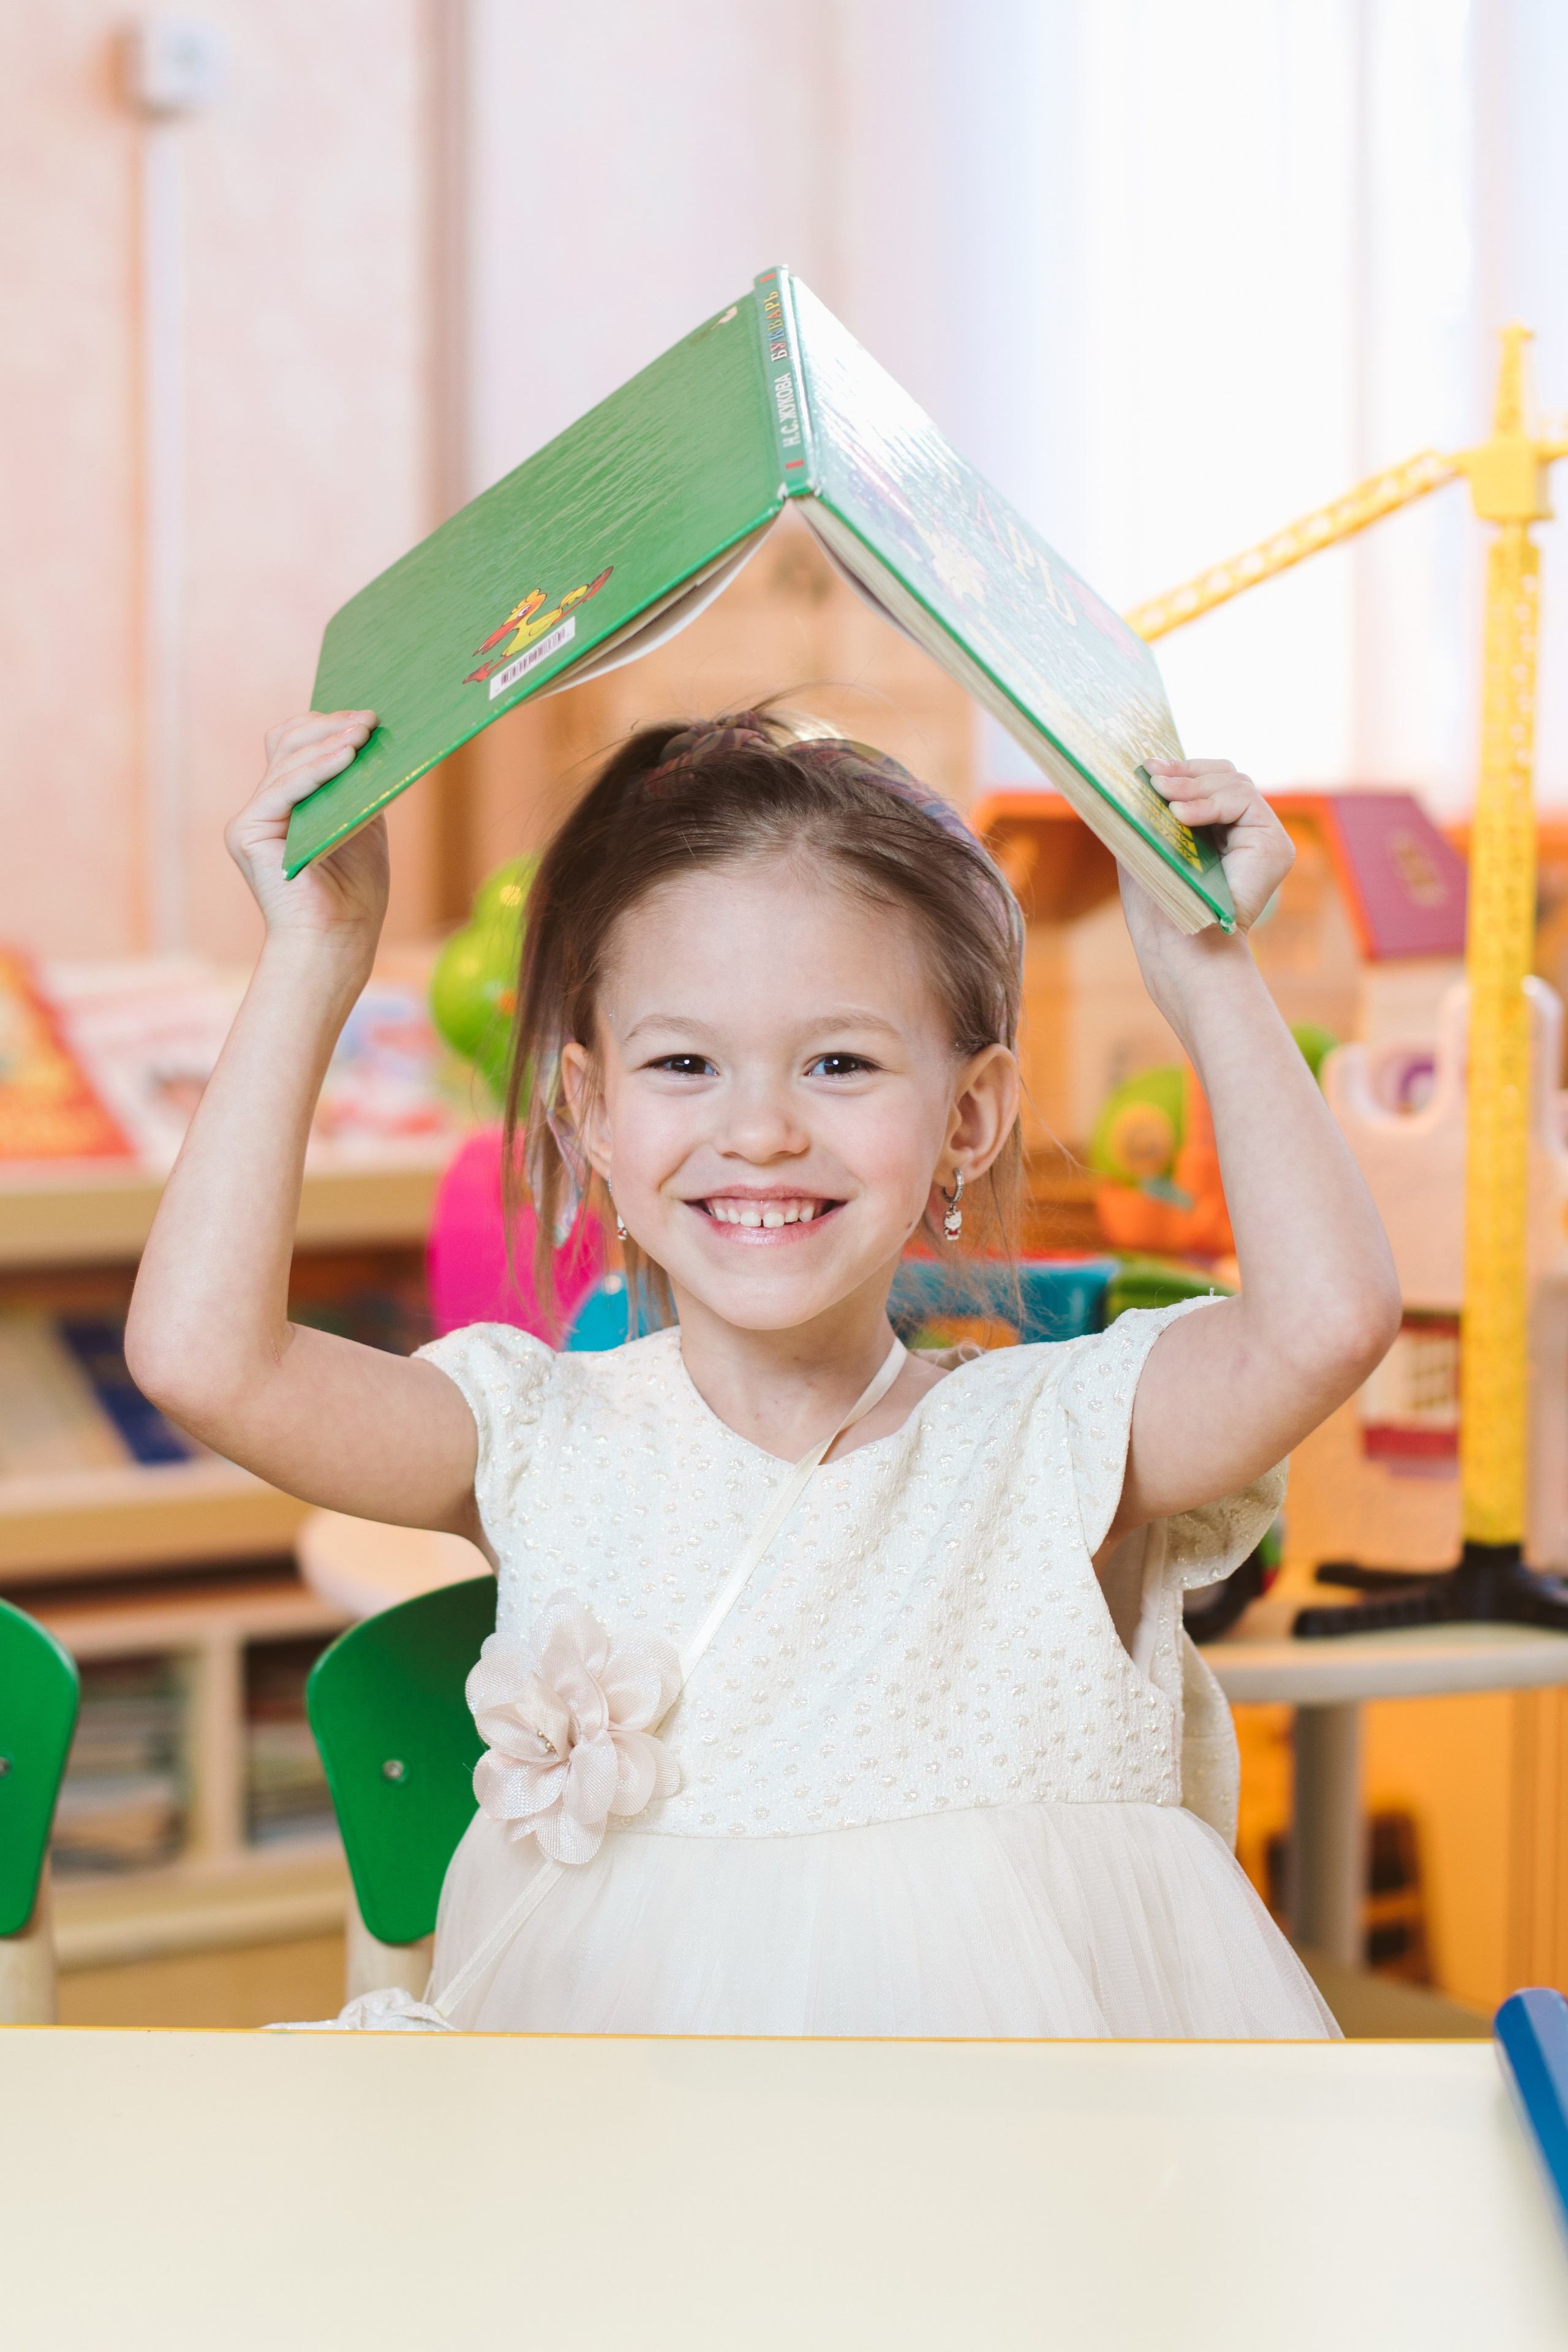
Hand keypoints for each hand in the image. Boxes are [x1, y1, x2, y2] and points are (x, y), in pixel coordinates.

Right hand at [226, 712, 387, 975]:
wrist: (338, 943)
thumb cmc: (354, 895)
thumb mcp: (364, 824)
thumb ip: (359, 786)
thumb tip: (375, 739)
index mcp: (287, 804)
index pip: (296, 746)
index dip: (329, 725)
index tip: (368, 716)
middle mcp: (263, 807)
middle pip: (287, 743)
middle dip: (330, 725)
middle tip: (370, 718)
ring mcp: (251, 819)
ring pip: (286, 761)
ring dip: (329, 742)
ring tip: (365, 732)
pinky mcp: (247, 833)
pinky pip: (283, 788)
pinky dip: (316, 769)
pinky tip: (347, 756)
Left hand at [1117, 760, 1293, 1031]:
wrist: (1179, 946)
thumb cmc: (1160, 906)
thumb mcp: (1150, 846)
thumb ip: (1153, 813)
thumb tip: (1138, 774)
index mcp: (1222, 831)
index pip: (1211, 781)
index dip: (1183, 769)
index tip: (1149, 766)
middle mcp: (1248, 832)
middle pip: (1227, 776)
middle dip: (1186, 773)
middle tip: (1152, 775)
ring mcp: (1265, 837)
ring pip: (1235, 784)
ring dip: (1193, 785)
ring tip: (1161, 792)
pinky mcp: (1274, 846)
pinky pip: (1244, 802)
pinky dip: (1209, 802)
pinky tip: (1179, 813)